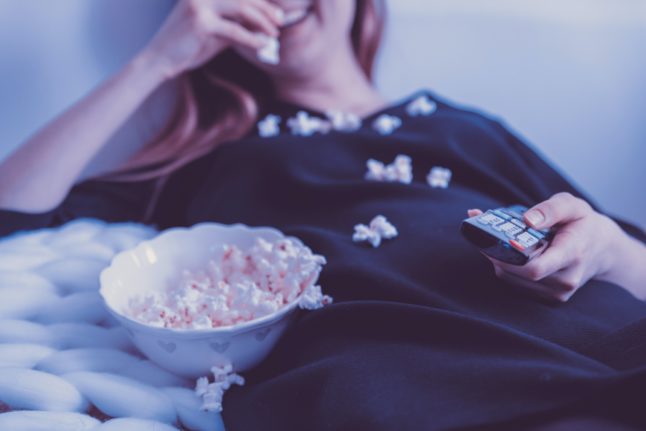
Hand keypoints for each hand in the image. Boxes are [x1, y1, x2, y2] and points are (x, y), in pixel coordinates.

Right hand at [139, 0, 283, 80]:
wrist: (160, 60)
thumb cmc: (188, 47)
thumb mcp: (215, 33)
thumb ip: (235, 25)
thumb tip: (261, 26)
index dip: (260, 1)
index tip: (277, 12)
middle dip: (265, 8)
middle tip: (280, 21)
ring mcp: (200, 5)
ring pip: (241, 8)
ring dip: (262, 21)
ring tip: (275, 33)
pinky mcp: (200, 22)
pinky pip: (234, 30)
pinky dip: (252, 38)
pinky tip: (263, 45)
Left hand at [468, 192, 633, 302]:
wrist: (602, 249)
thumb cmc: (583, 224)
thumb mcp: (572, 205)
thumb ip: (550, 209)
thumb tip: (527, 220)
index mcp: (572, 254)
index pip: (536, 269)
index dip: (510, 258)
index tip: (496, 241)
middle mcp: (566, 279)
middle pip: (517, 273)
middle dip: (497, 253)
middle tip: (486, 233)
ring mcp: (557, 293)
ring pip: (511, 279)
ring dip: (498, 260)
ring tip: (498, 241)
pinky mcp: (548, 298)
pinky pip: (515, 284)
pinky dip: (506, 268)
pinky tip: (509, 254)